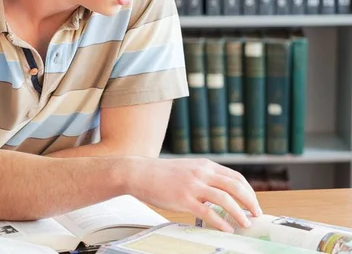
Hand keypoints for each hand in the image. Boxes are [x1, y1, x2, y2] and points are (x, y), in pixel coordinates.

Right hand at [130, 157, 261, 232]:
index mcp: (205, 165)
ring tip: (245, 223)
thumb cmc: (160, 173)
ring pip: (226, 199)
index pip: (236, 177)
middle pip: (236, 186)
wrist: (138, 172)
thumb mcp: (187, 169)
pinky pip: (208, 212)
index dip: (249, 191)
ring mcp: (193, 185)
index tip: (253, 203)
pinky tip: (227, 229)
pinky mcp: (183, 199)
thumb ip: (203, 177)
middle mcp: (202, 173)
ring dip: (240, 213)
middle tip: (256, 214)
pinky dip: (221, 222)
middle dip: (251, 202)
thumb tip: (220, 193)